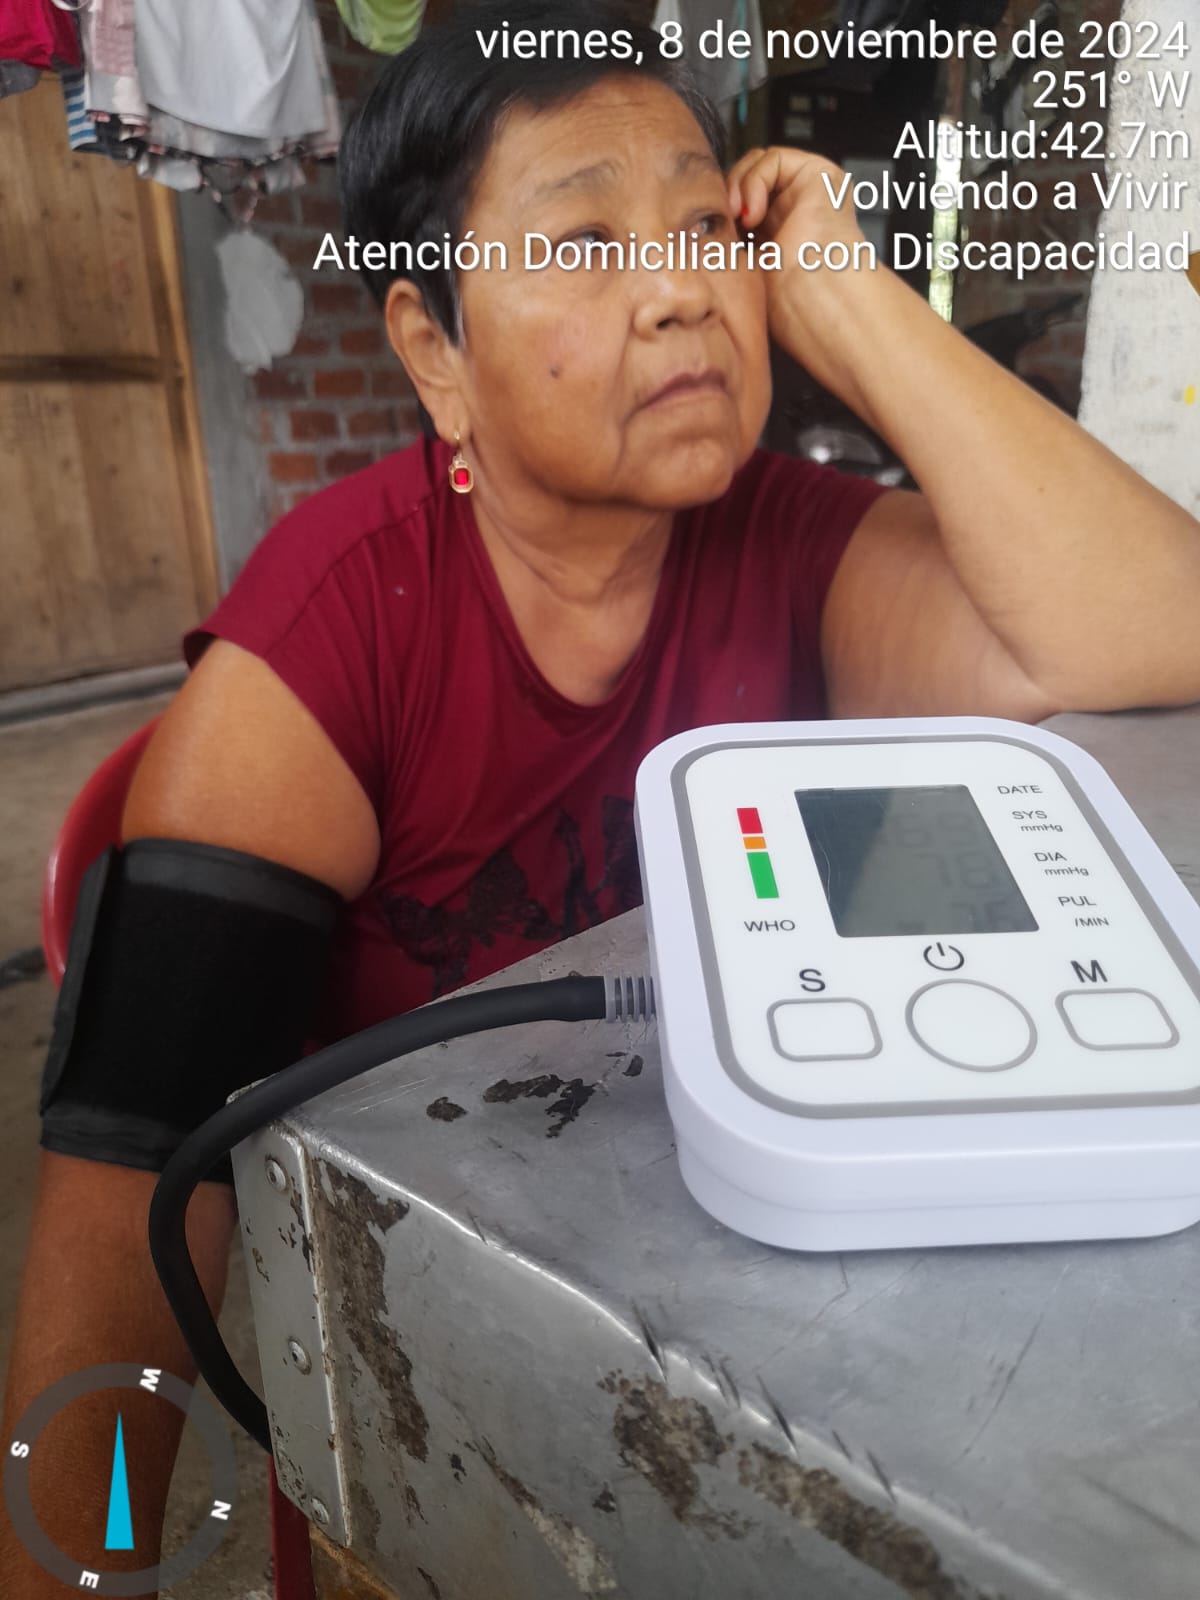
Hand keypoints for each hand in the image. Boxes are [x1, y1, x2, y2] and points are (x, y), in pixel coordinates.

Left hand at [726, 146, 883, 406]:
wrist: (814, 301)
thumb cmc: (786, 303)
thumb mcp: (741, 271)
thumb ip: (724, 247)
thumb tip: (690, 237)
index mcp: (778, 237)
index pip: (740, 207)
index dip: (720, 212)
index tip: (706, 232)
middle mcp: (794, 212)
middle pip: (747, 181)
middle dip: (727, 196)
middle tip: (720, 221)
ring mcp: (807, 192)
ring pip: (758, 166)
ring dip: (738, 187)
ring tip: (738, 218)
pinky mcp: (819, 176)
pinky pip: (774, 159)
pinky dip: (755, 181)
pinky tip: (753, 212)